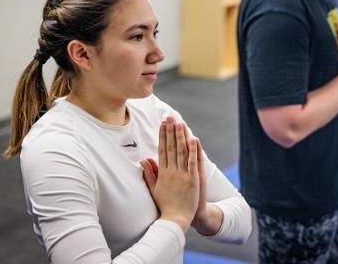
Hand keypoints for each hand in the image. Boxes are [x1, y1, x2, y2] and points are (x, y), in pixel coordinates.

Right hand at [140, 116, 199, 232]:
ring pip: (181, 152)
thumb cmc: (165, 206)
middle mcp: (171, 172)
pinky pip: (193, 162)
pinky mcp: (192, 179)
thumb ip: (150, 174)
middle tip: (170, 117)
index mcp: (162, 173)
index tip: (162, 124)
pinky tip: (193, 139)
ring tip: (179, 123)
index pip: (162, 150)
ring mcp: (182, 175)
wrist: (176, 220)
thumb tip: (144, 159)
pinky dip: (193, 150)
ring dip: (180, 136)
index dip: (162, 136)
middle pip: (171, 147)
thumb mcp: (154, 189)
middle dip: (170, 131)